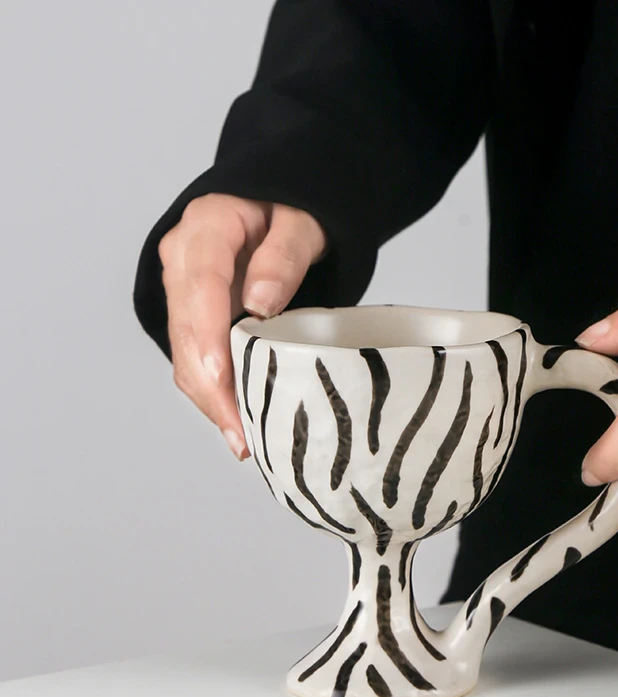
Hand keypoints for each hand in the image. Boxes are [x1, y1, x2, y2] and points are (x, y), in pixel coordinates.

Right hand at [159, 194, 326, 458]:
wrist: (272, 203)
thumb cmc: (290, 208)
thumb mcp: (302, 220)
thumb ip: (284, 255)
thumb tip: (261, 302)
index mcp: (206, 228)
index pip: (199, 284)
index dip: (206, 335)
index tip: (221, 377)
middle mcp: (182, 260)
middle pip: (185, 330)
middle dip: (210, 386)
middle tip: (240, 433)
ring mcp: (184, 289)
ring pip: (184, 352)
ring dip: (210, 398)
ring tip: (241, 439)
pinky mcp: (194, 315)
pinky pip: (196, 356)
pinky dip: (214, 390)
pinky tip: (236, 419)